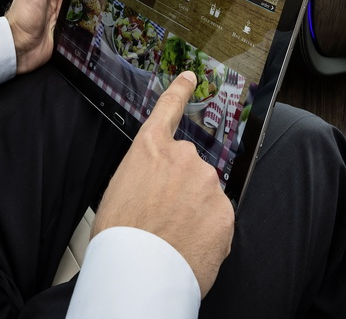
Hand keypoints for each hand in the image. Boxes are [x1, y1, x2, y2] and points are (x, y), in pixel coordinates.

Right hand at [91, 72, 234, 296]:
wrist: (139, 269)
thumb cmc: (119, 234)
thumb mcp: (120, 190)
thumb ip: (146, 174)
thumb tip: (159, 185)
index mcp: (151, 148)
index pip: (168, 110)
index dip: (180, 91)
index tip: (190, 77)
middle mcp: (184, 158)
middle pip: (188, 168)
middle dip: (181, 188)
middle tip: (163, 216)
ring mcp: (208, 183)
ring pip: (205, 195)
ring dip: (195, 211)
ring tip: (174, 236)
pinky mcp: (226, 211)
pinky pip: (218, 219)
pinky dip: (207, 232)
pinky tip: (189, 245)